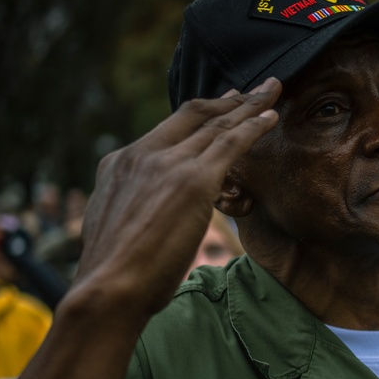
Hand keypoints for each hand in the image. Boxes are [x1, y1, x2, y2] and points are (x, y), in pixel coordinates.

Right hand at [71, 78, 281, 318]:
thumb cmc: (112, 278)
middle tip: (255, 88)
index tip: (219, 105)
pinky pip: (230, 144)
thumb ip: (131, 211)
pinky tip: (271, 118)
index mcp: (119, 165)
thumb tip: (142, 219)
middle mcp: (141, 156)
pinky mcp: (192, 181)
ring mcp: (167, 165)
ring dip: (248, 105)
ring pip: (215, 125)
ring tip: (272, 91)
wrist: (106, 290)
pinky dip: (253, 126)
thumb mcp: (114, 231)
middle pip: (192, 115)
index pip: (166, 130)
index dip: (198, 115)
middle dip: (228, 99)